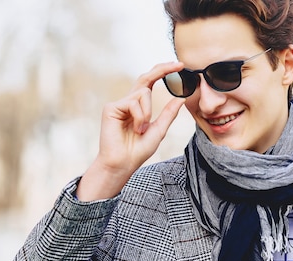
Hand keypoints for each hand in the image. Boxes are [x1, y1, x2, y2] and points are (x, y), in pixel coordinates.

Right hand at [76, 62, 185, 200]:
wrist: (122, 163)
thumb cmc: (137, 151)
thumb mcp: (159, 130)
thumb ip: (168, 114)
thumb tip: (181, 98)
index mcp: (139, 107)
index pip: (150, 84)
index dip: (163, 73)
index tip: (179, 66)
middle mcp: (128, 103)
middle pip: (145, 78)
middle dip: (162, 69)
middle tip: (178, 64)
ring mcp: (119, 104)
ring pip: (143, 93)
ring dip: (148, 113)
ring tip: (140, 130)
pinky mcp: (111, 108)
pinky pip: (134, 102)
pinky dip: (140, 116)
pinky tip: (135, 129)